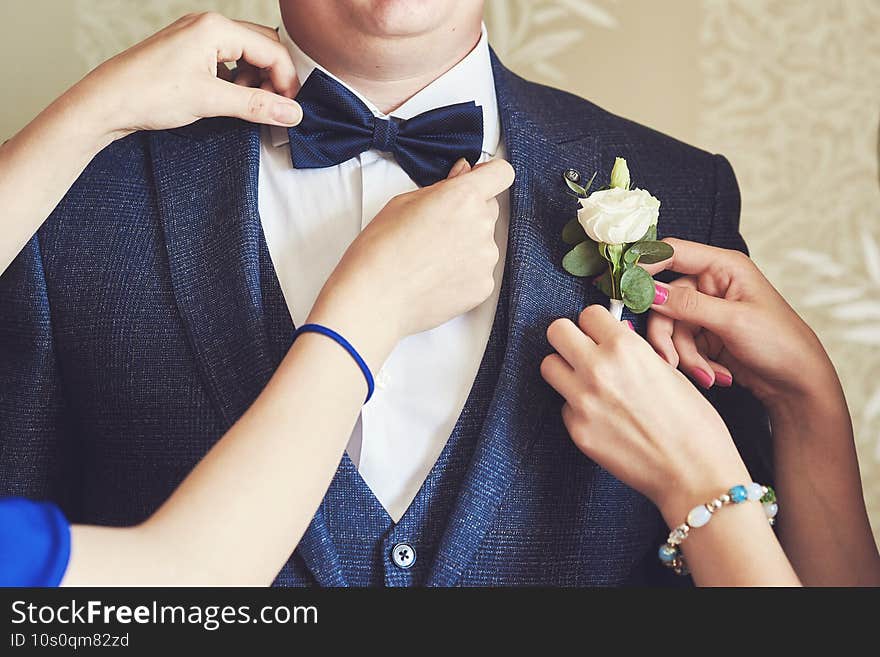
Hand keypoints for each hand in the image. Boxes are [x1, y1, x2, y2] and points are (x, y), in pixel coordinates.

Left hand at [70, 12, 302, 140]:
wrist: (106, 102)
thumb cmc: (149, 93)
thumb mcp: (211, 101)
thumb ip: (257, 105)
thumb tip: (292, 112)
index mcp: (216, 28)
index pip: (272, 50)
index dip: (286, 81)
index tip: (288, 109)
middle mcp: (207, 26)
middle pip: (262, 47)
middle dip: (272, 79)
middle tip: (273, 109)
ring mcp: (196, 37)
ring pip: (245, 55)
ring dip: (254, 81)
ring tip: (246, 106)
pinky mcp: (187, 52)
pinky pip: (226, 61)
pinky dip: (235, 81)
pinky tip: (228, 100)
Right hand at [311, 158, 514, 363]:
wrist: (375, 299)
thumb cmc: (381, 250)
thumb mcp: (403, 202)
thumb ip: (443, 186)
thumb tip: (463, 175)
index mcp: (463, 197)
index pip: (501, 173)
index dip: (489, 176)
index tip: (478, 182)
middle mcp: (481, 226)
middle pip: (490, 208)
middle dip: (470, 212)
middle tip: (437, 226)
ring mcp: (486, 259)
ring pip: (484, 241)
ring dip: (466, 244)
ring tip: (432, 258)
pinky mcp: (483, 286)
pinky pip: (481, 270)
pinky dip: (464, 271)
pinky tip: (437, 276)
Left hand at [541, 305, 749, 524]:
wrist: (693, 472)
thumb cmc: (693, 422)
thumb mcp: (668, 371)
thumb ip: (633, 350)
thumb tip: (612, 336)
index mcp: (624, 348)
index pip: (587, 313)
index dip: (596, 324)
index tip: (600, 333)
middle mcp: (597, 369)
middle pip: (556, 331)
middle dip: (570, 338)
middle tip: (583, 351)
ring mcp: (582, 401)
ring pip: (549, 366)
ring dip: (565, 370)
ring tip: (587, 382)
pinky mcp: (576, 431)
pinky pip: (563, 406)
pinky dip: (577, 408)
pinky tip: (602, 417)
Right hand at [643, 238, 839, 412]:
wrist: (797, 386)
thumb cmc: (780, 344)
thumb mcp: (732, 321)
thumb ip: (687, 304)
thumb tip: (649, 290)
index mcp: (723, 266)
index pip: (672, 253)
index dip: (644, 266)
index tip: (623, 286)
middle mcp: (711, 284)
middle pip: (664, 300)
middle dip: (668, 335)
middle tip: (669, 360)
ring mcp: (706, 310)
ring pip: (670, 327)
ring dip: (685, 355)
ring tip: (708, 375)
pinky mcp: (704, 334)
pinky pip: (680, 345)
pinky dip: (694, 363)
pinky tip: (715, 375)